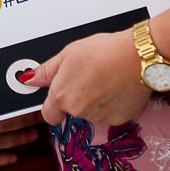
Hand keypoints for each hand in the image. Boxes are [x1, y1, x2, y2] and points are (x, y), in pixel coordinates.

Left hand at [30, 31, 151, 126]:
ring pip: (93, 113)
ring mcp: (101, 117)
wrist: (138, 57)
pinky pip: (111, 114)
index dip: (54, 105)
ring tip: (106, 78)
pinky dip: (113, 104)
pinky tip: (118, 86)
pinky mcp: (121, 119)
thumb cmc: (104, 51)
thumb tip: (30, 79)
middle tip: (90, 76)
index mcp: (61, 96)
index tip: (61, 94)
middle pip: (72, 110)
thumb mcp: (68, 54)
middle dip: (78, 97)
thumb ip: (47, 71)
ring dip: (96, 100)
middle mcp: (79, 111)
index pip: (49, 114)